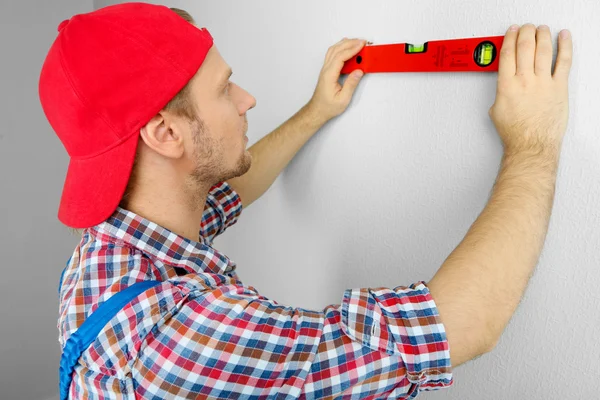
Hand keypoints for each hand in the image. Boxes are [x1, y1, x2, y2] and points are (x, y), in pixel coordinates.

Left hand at [306, 38, 367, 123]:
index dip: (352, 49)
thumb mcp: (343, 99)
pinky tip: (348, 48)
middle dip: (350, 43)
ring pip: (333, 50)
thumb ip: (351, 84)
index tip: (362, 45)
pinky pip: (333, 54)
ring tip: (356, 42)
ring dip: (345, 44)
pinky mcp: (327, 70)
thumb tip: (359, 71)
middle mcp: (326, 70)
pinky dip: (341, 48)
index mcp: (329, 75)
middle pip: (336, 49)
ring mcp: (325, 69)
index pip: (340, 57)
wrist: (317, 110)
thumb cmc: (328, 106)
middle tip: (362, 41)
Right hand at [489, 24, 571, 155]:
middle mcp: (525, 80)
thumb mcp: (496, 110)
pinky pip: (563, 61)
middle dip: (526, 32)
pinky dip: (565, 46)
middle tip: (526, 27)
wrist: (531, 144)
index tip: (511, 32)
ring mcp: (543, 83)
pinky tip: (564, 37)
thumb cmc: (516, 132)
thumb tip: (505, 85)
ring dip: (542, 35)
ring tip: (542, 28)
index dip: (509, 39)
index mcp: (507, 85)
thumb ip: (501, 92)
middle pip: (525, 47)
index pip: (507, 54)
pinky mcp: (559, 87)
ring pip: (543, 50)